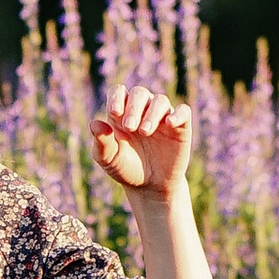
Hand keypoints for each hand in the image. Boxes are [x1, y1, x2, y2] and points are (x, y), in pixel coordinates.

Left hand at [91, 82, 193, 199]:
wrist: (149, 187)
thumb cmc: (126, 169)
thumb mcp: (109, 159)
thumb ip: (101, 142)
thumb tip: (95, 123)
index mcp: (122, 113)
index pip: (119, 92)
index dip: (117, 97)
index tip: (115, 112)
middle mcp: (142, 110)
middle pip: (139, 93)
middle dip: (133, 108)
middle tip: (129, 127)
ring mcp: (162, 117)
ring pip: (160, 100)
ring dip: (152, 113)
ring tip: (145, 131)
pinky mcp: (180, 127)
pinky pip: (183, 112)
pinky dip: (177, 114)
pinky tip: (169, 123)